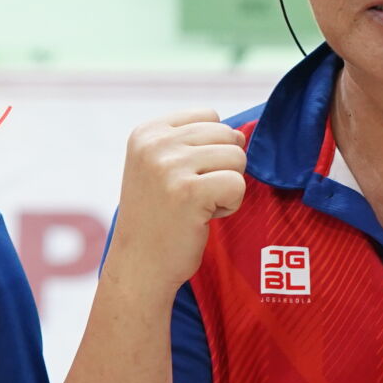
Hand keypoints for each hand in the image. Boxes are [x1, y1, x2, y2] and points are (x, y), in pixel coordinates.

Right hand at [107, 109, 248, 290]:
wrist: (140, 266)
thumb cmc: (159, 217)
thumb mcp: (158, 165)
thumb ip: (190, 142)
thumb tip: (242, 133)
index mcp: (147, 132)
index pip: (210, 116)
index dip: (211, 149)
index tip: (185, 178)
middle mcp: (155, 144)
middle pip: (227, 134)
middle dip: (222, 168)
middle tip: (194, 196)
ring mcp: (169, 167)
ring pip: (237, 157)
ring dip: (227, 186)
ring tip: (198, 206)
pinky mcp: (189, 192)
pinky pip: (238, 184)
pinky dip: (230, 205)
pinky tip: (203, 218)